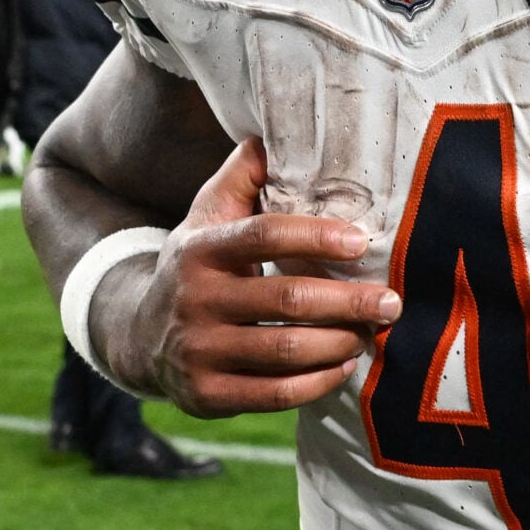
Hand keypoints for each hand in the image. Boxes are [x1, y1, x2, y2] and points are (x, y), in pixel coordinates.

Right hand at [94, 138, 400, 416]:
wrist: (137, 335)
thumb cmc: (195, 265)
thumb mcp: (206, 215)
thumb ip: (242, 176)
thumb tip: (273, 133)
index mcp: (201, 248)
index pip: (265, 236)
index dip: (316, 237)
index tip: (362, 241)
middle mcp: (196, 299)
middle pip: (287, 300)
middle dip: (349, 302)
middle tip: (391, 303)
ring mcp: (199, 351)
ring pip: (286, 350)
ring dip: (340, 342)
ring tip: (370, 333)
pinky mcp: (206, 395)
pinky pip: (275, 394)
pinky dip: (318, 382)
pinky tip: (343, 365)